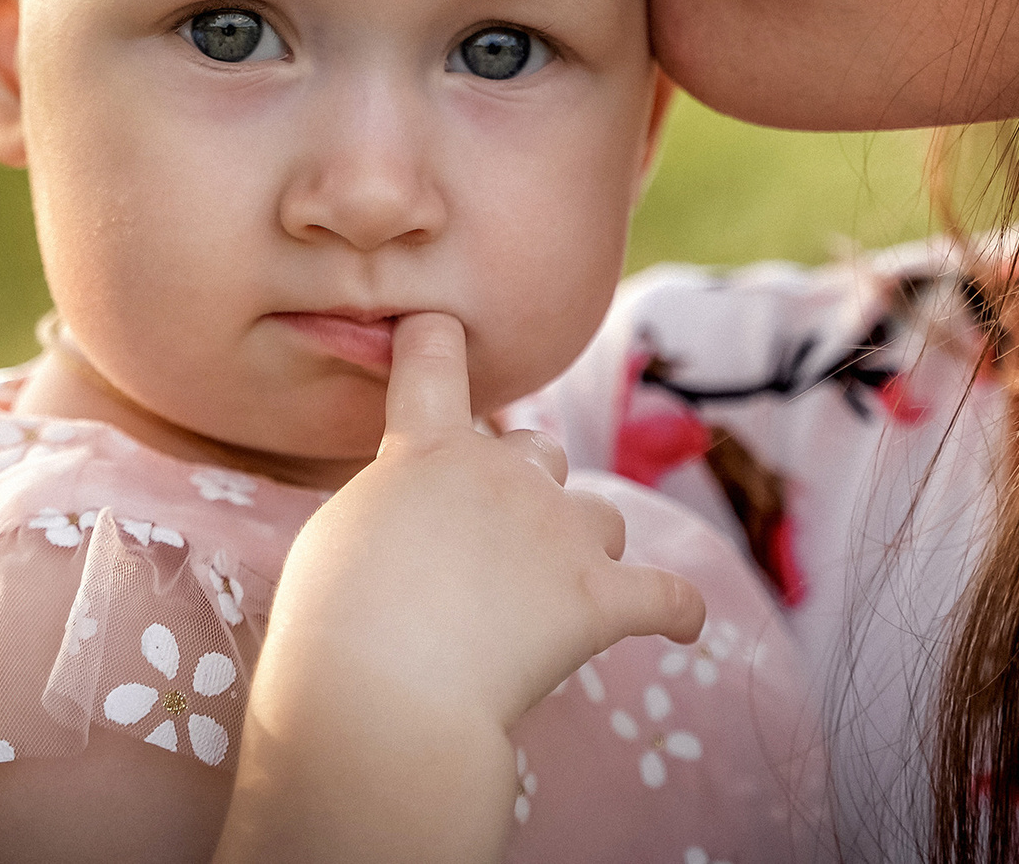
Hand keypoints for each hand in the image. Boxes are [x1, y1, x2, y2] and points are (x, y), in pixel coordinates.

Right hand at [213, 313, 704, 863]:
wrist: (383, 691)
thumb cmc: (335, 620)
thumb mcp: (337, 535)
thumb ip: (389, 506)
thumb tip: (418, 528)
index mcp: (427, 450)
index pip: (432, 359)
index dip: (434, 340)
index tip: (436, 327)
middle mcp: (502, 474)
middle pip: (537, 450)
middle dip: (525, 487)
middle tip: (490, 547)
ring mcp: (558, 532)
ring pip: (600, 517)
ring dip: (586, 546)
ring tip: (555, 598)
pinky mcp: (600, 597)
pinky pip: (666, 597)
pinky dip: (677, 611)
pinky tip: (683, 626)